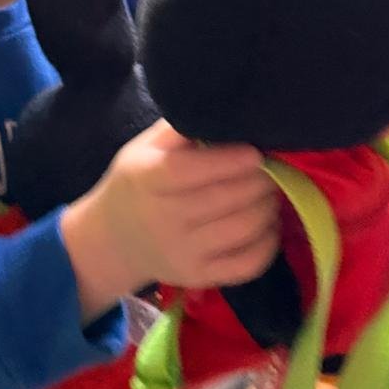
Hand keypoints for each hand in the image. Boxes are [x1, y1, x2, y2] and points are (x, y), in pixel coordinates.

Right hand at [61, 120, 280, 322]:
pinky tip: (268, 224)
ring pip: (244, 228)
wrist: (113, 240)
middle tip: (275, 167)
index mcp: (147, 179)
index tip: (256, 151)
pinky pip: (249, 263)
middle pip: (227, 198)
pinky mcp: (199, 277)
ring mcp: (182, 252)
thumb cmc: (136, 184)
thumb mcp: (144, 148)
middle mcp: (163, 218)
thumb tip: (226, 111)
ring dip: (269, 205)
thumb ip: (180, 128)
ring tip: (272, 191)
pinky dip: (269, 242)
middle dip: (261, 180)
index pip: (193, 170)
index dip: (231, 160)